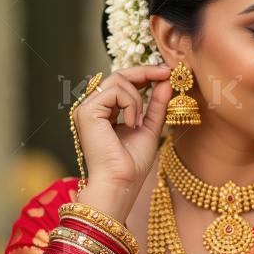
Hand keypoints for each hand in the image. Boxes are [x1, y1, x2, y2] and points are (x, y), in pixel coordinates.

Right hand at [72, 64, 172, 189]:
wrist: (121, 182)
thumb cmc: (132, 163)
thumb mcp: (150, 126)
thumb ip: (156, 104)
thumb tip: (165, 80)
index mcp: (104, 112)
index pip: (122, 82)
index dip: (144, 73)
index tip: (166, 71)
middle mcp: (92, 107)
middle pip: (118, 74)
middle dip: (145, 71)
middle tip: (166, 72)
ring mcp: (86, 108)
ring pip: (117, 80)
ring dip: (137, 98)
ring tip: (139, 122)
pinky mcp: (86, 111)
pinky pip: (114, 92)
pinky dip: (130, 105)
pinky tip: (132, 124)